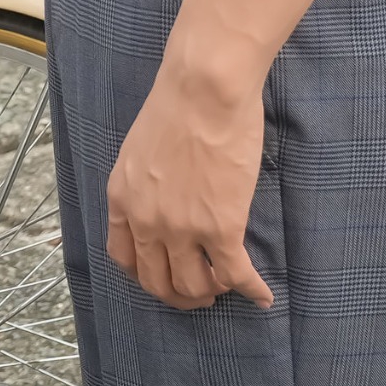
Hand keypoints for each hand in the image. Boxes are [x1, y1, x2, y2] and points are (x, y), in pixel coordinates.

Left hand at [102, 59, 273, 311]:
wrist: (204, 90)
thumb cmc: (177, 106)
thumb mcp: (139, 151)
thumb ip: (144, 185)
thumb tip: (163, 202)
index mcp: (123, 199)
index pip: (124, 258)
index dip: (146, 275)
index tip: (164, 275)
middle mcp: (146, 221)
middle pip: (157, 282)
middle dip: (179, 294)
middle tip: (201, 291)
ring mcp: (182, 228)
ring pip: (193, 286)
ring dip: (211, 293)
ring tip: (226, 285)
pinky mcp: (221, 227)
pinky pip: (235, 274)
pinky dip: (250, 290)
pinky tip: (262, 295)